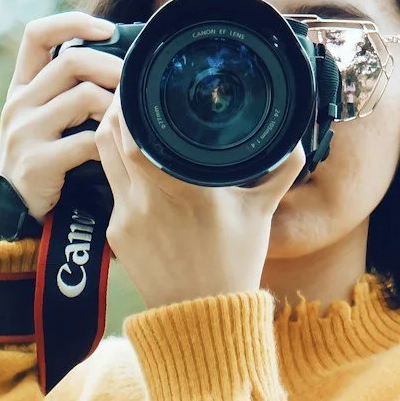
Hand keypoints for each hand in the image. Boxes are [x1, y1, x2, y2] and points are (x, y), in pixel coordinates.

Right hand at [0, 12, 122, 220]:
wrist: (15, 215)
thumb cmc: (46, 162)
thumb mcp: (47, 121)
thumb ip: (70, 92)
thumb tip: (123, 62)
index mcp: (22, 87)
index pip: (37, 34)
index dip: (73, 22)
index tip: (108, 30)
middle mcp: (19, 103)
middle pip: (72, 61)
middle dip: (113, 67)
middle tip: (136, 82)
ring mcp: (25, 131)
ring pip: (84, 96)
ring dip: (116, 106)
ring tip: (129, 120)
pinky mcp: (37, 161)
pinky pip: (86, 141)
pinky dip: (110, 144)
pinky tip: (118, 151)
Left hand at [95, 98, 306, 309]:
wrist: (202, 317)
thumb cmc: (235, 263)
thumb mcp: (262, 212)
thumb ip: (280, 170)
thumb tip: (296, 138)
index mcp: (186, 188)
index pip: (138, 135)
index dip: (130, 104)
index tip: (140, 83)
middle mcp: (148, 200)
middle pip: (109, 137)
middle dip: (116, 109)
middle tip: (130, 91)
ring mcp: (126, 217)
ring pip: (102, 158)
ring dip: (109, 134)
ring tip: (124, 116)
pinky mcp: (115, 233)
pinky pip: (110, 186)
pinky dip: (116, 167)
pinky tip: (129, 159)